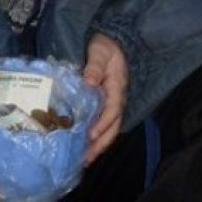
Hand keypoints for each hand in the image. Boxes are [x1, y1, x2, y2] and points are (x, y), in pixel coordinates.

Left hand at [83, 33, 127, 165]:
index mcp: (117, 88)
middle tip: (87, 158)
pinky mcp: (105, 105)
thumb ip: (95, 67)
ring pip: (109, 129)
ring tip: (84, 159)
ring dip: (98, 145)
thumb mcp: (100, 53)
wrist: (112, 43)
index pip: (113, 110)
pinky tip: (84, 146)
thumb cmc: (105, 48)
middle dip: (101, 144)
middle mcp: (117, 99)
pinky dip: (96, 137)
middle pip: (113, 127)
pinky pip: (103, 124)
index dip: (103, 124)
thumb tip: (89, 82)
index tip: (91, 135)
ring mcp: (112, 103)